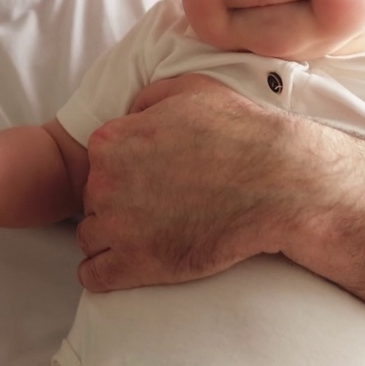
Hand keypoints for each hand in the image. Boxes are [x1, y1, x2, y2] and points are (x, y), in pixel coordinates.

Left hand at [76, 74, 299, 291]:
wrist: (274, 182)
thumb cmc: (238, 133)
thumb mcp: (189, 90)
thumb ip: (147, 99)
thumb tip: (132, 113)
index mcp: (111, 141)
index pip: (99, 161)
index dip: (124, 169)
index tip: (148, 176)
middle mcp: (104, 184)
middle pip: (93, 198)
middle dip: (119, 202)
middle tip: (157, 205)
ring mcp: (118, 227)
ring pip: (91, 236)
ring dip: (112, 237)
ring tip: (148, 234)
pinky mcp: (136, 265)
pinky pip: (94, 275)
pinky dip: (105, 272)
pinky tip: (129, 262)